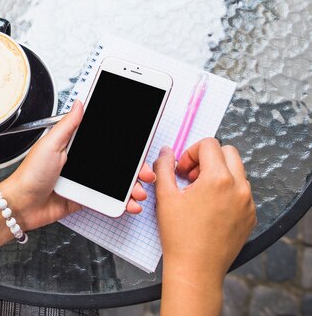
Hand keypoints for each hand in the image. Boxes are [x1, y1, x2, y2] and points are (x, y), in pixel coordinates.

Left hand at [2, 100, 156, 231]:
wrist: (22, 205)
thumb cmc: (30, 174)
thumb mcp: (50, 144)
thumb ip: (68, 125)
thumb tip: (80, 102)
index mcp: (75, 145)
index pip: (105, 140)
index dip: (125, 142)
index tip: (140, 142)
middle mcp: (83, 162)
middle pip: (117, 162)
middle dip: (135, 167)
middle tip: (145, 171)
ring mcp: (86, 181)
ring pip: (117, 182)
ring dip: (132, 186)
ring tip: (139, 191)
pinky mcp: (86, 199)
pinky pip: (108, 200)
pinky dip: (122, 203)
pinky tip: (129, 204)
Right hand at [154, 139, 256, 285]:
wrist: (196, 268)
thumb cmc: (179, 235)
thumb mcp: (165, 196)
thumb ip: (164, 167)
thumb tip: (166, 152)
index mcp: (218, 179)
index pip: (210, 144)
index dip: (191, 152)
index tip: (183, 170)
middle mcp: (239, 188)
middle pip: (228, 152)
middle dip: (208, 158)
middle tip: (192, 177)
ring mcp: (247, 203)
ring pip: (237, 172)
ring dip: (219, 174)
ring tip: (200, 193)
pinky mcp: (250, 216)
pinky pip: (242, 192)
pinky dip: (227, 191)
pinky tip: (210, 208)